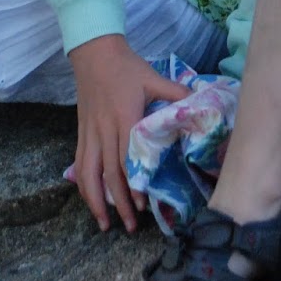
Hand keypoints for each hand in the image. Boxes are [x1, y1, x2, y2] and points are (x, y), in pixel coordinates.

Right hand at [69, 35, 190, 230]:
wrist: (94, 53)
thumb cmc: (126, 67)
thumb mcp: (153, 77)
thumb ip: (176, 93)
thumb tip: (201, 105)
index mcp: (123, 117)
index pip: (126, 158)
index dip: (132, 183)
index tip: (142, 204)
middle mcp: (104, 130)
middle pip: (108, 174)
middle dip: (119, 203)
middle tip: (131, 226)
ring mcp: (90, 133)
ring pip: (89, 174)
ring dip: (96, 202)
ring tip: (106, 225)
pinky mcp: (82, 134)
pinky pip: (80, 166)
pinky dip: (84, 187)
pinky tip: (91, 202)